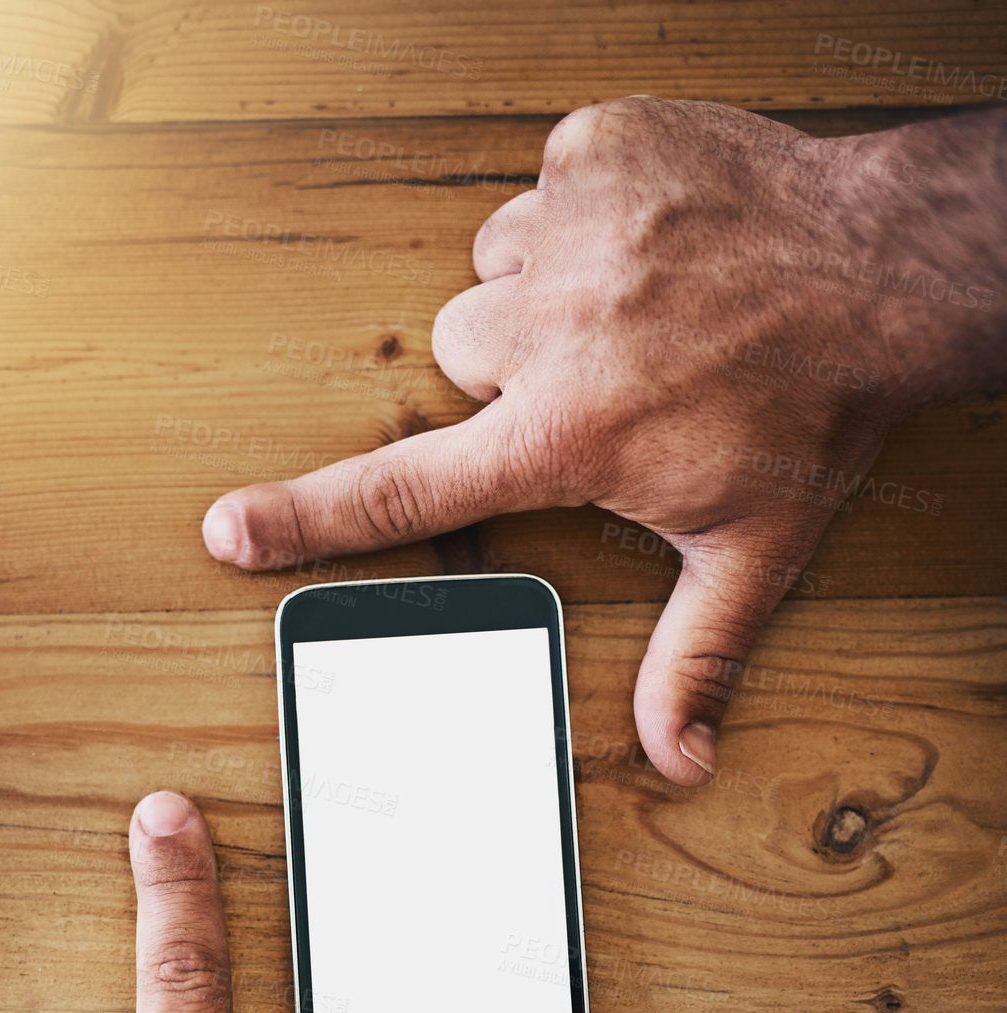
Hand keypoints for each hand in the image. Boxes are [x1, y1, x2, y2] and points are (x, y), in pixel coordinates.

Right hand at [202, 98, 1003, 783]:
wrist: (884, 264)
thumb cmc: (817, 406)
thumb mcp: (755, 549)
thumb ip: (694, 658)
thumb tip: (677, 758)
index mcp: (566, 436)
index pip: (404, 494)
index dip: (305, 519)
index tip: (230, 528)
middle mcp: (547, 332)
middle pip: (460, 361)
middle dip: (511, 375)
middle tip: (602, 382)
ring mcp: (566, 229)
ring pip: (495, 272)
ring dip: (545, 296)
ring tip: (631, 314)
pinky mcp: (593, 151)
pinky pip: (543, 190)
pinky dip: (583, 217)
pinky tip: (650, 249)